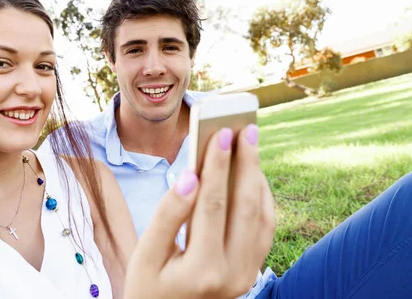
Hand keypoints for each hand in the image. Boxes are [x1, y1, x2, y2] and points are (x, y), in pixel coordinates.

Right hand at [124, 125, 274, 298]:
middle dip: (247, 163)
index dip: (218, 166)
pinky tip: (252, 175)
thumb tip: (189, 177)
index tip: (222, 133)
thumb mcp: (145, 254)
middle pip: (246, 206)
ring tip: (250, 145)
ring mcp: (247, 275)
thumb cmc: (149, 286)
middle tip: (245, 128)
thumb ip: (168, 215)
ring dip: (257, 177)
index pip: (213, 205)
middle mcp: (234, 274)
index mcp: (203, 270)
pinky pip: (265, 230)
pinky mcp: (252, 272)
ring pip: (262, 216)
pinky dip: (263, 199)